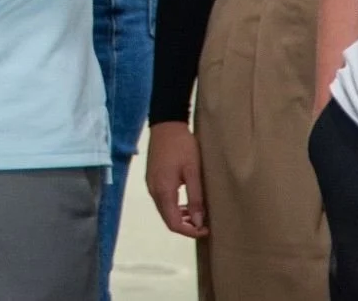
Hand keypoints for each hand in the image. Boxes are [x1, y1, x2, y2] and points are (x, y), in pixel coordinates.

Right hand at [146, 122, 208, 238]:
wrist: (166, 124)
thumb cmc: (183, 147)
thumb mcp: (193, 171)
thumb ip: (195, 198)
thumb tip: (197, 222)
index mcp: (164, 191)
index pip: (173, 223)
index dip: (189, 231)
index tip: (205, 229)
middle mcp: (154, 191)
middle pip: (167, 219)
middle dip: (185, 226)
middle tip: (204, 224)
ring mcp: (151, 184)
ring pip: (164, 210)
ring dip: (180, 217)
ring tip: (198, 214)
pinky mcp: (152, 178)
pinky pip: (162, 200)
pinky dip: (175, 206)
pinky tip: (187, 202)